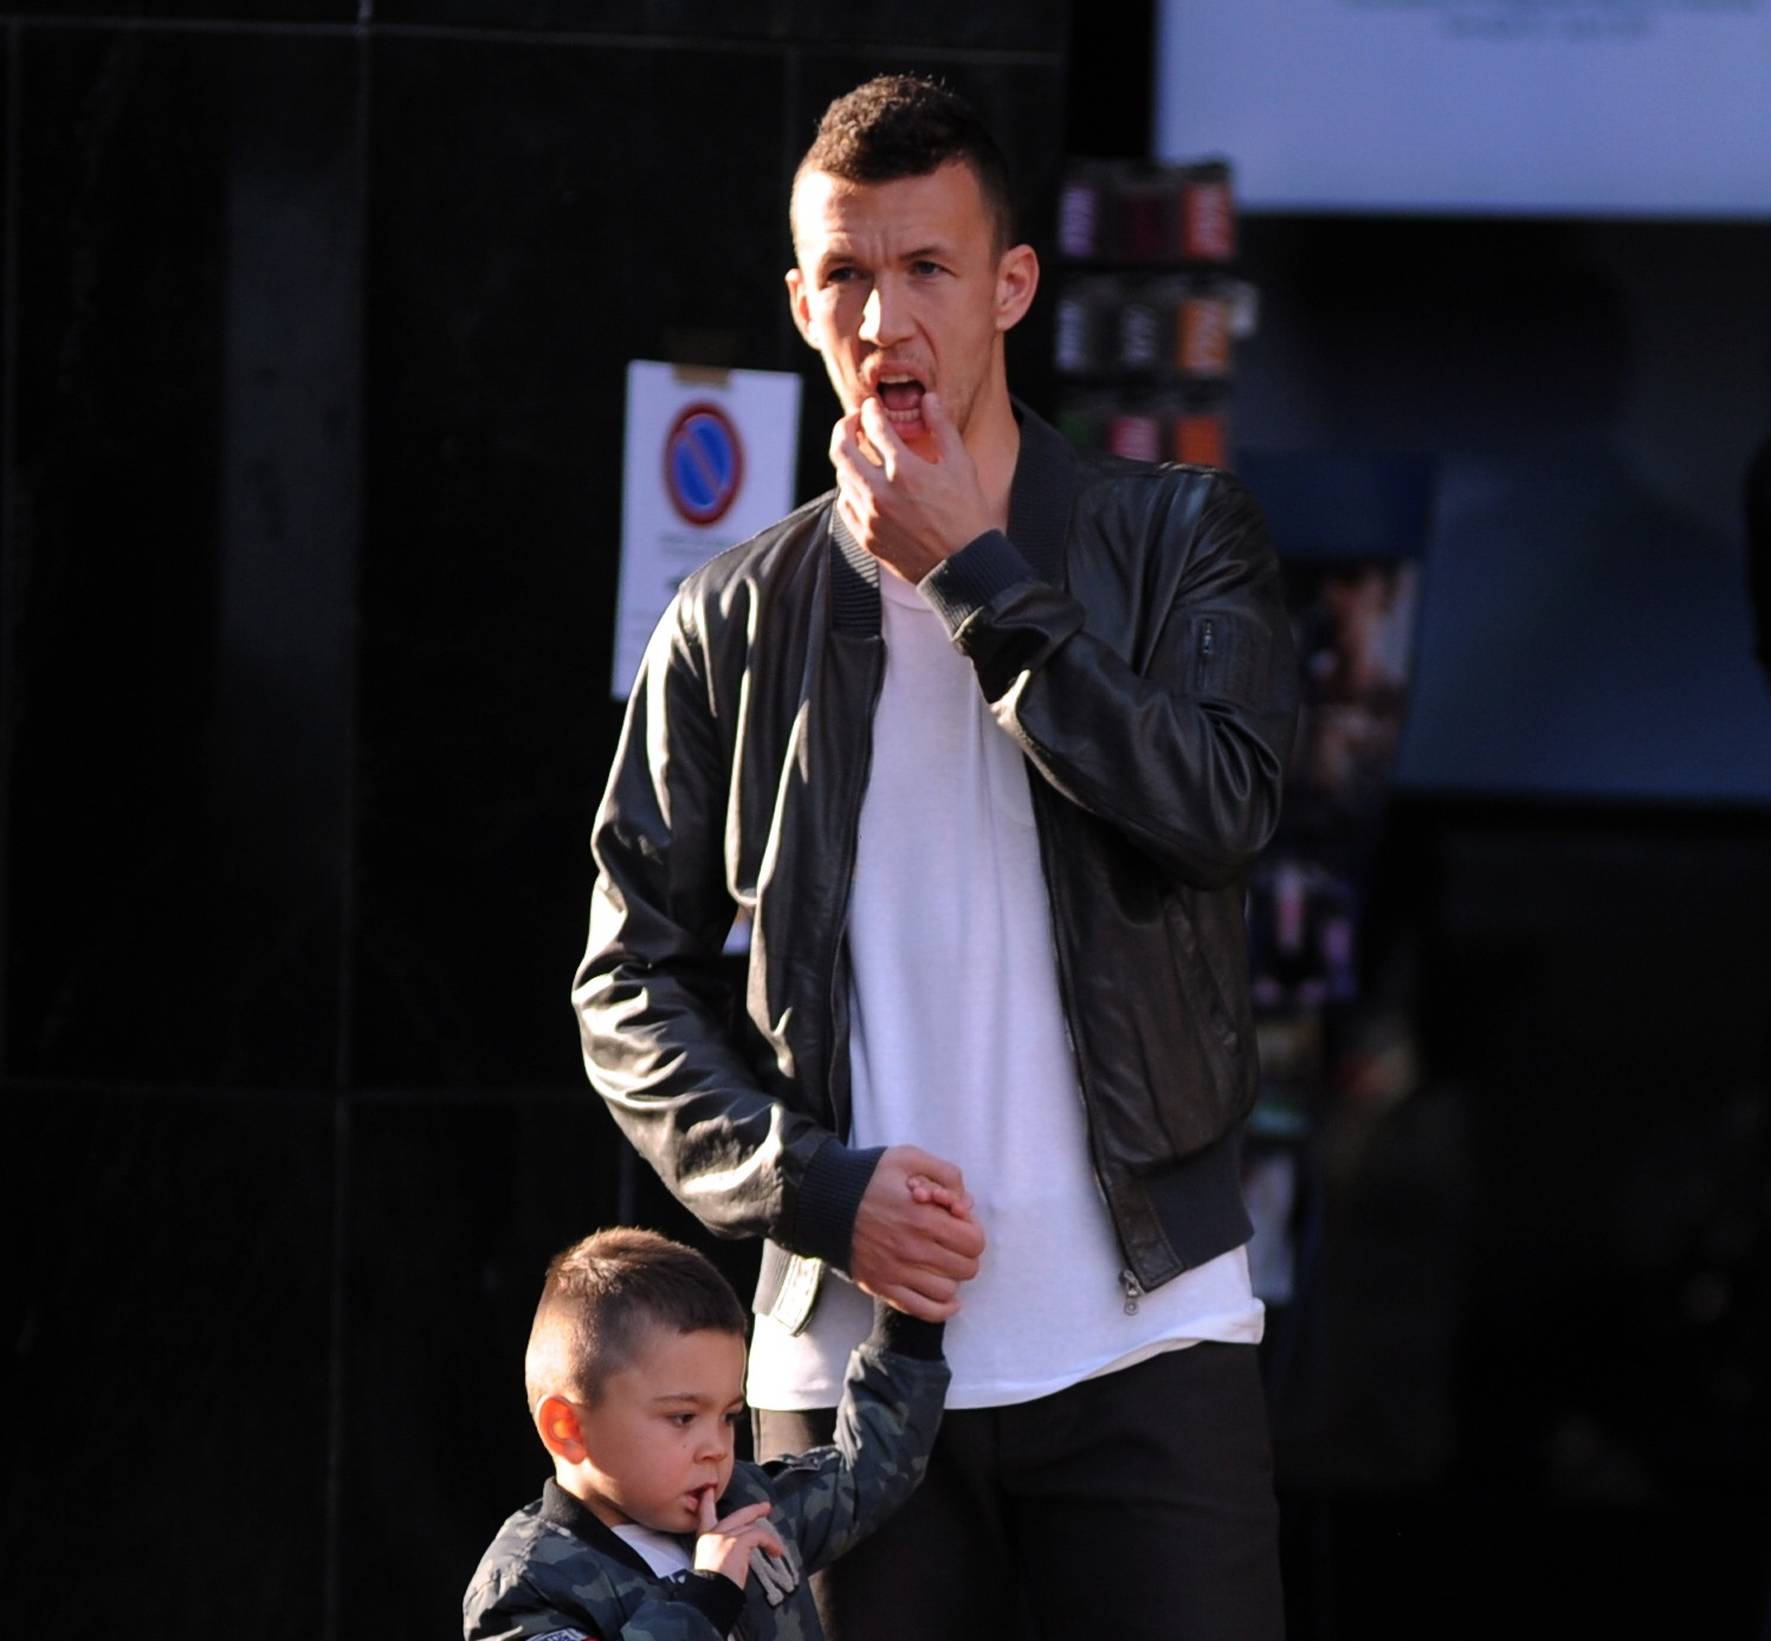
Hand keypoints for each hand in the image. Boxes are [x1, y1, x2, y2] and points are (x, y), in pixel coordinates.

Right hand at [691, 1490, 783, 1589]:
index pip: (704, 1514)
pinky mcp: (737, 1542)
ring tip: (776, 1544)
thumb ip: (720, 1551)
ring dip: (767, 1536)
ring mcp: (725, 1536)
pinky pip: (759, 1535)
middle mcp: (713, 1533)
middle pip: (736, 1515)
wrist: (708, 1596)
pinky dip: (770, 1543)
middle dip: (752, 1511)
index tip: (708, 1490)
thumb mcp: (710, 1564)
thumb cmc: (710, 1587)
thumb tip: (736, 1552)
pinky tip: (776, 1552)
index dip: (707, 1502)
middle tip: (765, 1507)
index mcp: (704, 1539)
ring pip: (750, 1526)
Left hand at [830, 390, 994, 581]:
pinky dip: (849, 488)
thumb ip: (942, 428)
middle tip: (853, 421)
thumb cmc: (966, 514)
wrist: (961, 566)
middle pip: (842, 447)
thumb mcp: (961, 466)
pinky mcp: (865, 536)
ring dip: (848, 457)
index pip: (874, 426)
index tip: (872, 407)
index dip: (871, 410)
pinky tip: (862, 484)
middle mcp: (880, 492)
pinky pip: (844, 504)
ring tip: (860, 451)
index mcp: (905, 471)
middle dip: (844, 427)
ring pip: (841, 475)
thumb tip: (927, 399)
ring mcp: (869, 516)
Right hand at [850, 1145, 985, 1320]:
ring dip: (952, 1276)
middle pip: (966, 1267)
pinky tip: (950, 1298)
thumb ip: (946, 1174)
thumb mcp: (909, 1158)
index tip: (958, 1221)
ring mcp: (897, 1273)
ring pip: (948, 1290)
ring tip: (941, 1260)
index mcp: (922, 1218)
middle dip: (965, 1252)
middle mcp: (913, 1251)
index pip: (973, 1241)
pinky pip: (924, 1311)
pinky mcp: (883, 1287)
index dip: (972, 1229)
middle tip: (951, 1239)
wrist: (823, 1200)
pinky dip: (943, 1309)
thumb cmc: (868, 1178)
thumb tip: (966, 1203)